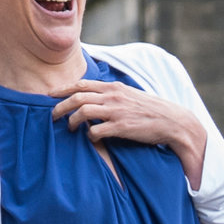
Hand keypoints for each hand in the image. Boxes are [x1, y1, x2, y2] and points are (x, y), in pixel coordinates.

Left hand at [51, 80, 206, 185]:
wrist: (173, 121)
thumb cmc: (151, 110)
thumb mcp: (130, 95)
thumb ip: (113, 95)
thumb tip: (96, 97)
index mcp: (114, 87)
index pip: (82, 84)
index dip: (63, 89)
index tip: (50, 95)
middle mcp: (113, 96)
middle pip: (77, 97)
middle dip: (60, 106)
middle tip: (52, 116)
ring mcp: (117, 111)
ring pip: (82, 111)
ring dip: (71, 121)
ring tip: (69, 129)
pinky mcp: (121, 127)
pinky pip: (96, 131)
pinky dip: (89, 135)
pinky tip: (91, 139)